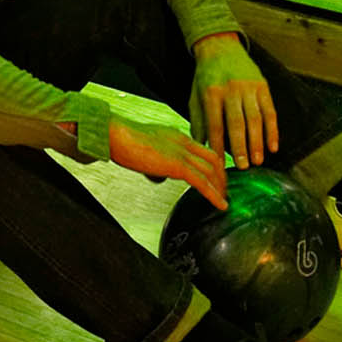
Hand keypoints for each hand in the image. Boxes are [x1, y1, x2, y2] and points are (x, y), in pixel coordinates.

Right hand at [109, 114, 226, 209]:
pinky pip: (202, 182)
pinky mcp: (177, 165)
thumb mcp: (146, 152)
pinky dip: (214, 195)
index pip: (203, 149)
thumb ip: (157, 163)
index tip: (217, 176)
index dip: (214, 164)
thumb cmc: (123, 142)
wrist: (117, 136)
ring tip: (224, 200)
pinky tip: (220, 205)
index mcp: (177, 136)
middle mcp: (183, 142)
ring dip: (220, 187)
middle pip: (213, 158)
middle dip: (222, 176)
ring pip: (211, 170)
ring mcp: (181, 153)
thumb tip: (161, 177)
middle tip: (224, 190)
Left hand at [190, 32, 279, 169]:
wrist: (220, 47)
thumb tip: (200, 146)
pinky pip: (270, 111)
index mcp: (211, 93)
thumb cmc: (206, 76)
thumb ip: (198, 120)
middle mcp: (230, 90)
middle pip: (237, 123)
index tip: (220, 163)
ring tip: (258, 160)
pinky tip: (273, 146)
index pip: (215, 125)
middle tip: (243, 166)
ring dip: (257, 142)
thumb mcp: (196, 95)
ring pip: (255, 119)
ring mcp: (248, 87)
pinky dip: (272, 130)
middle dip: (240, 147)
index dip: (218, 146)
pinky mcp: (262, 86)